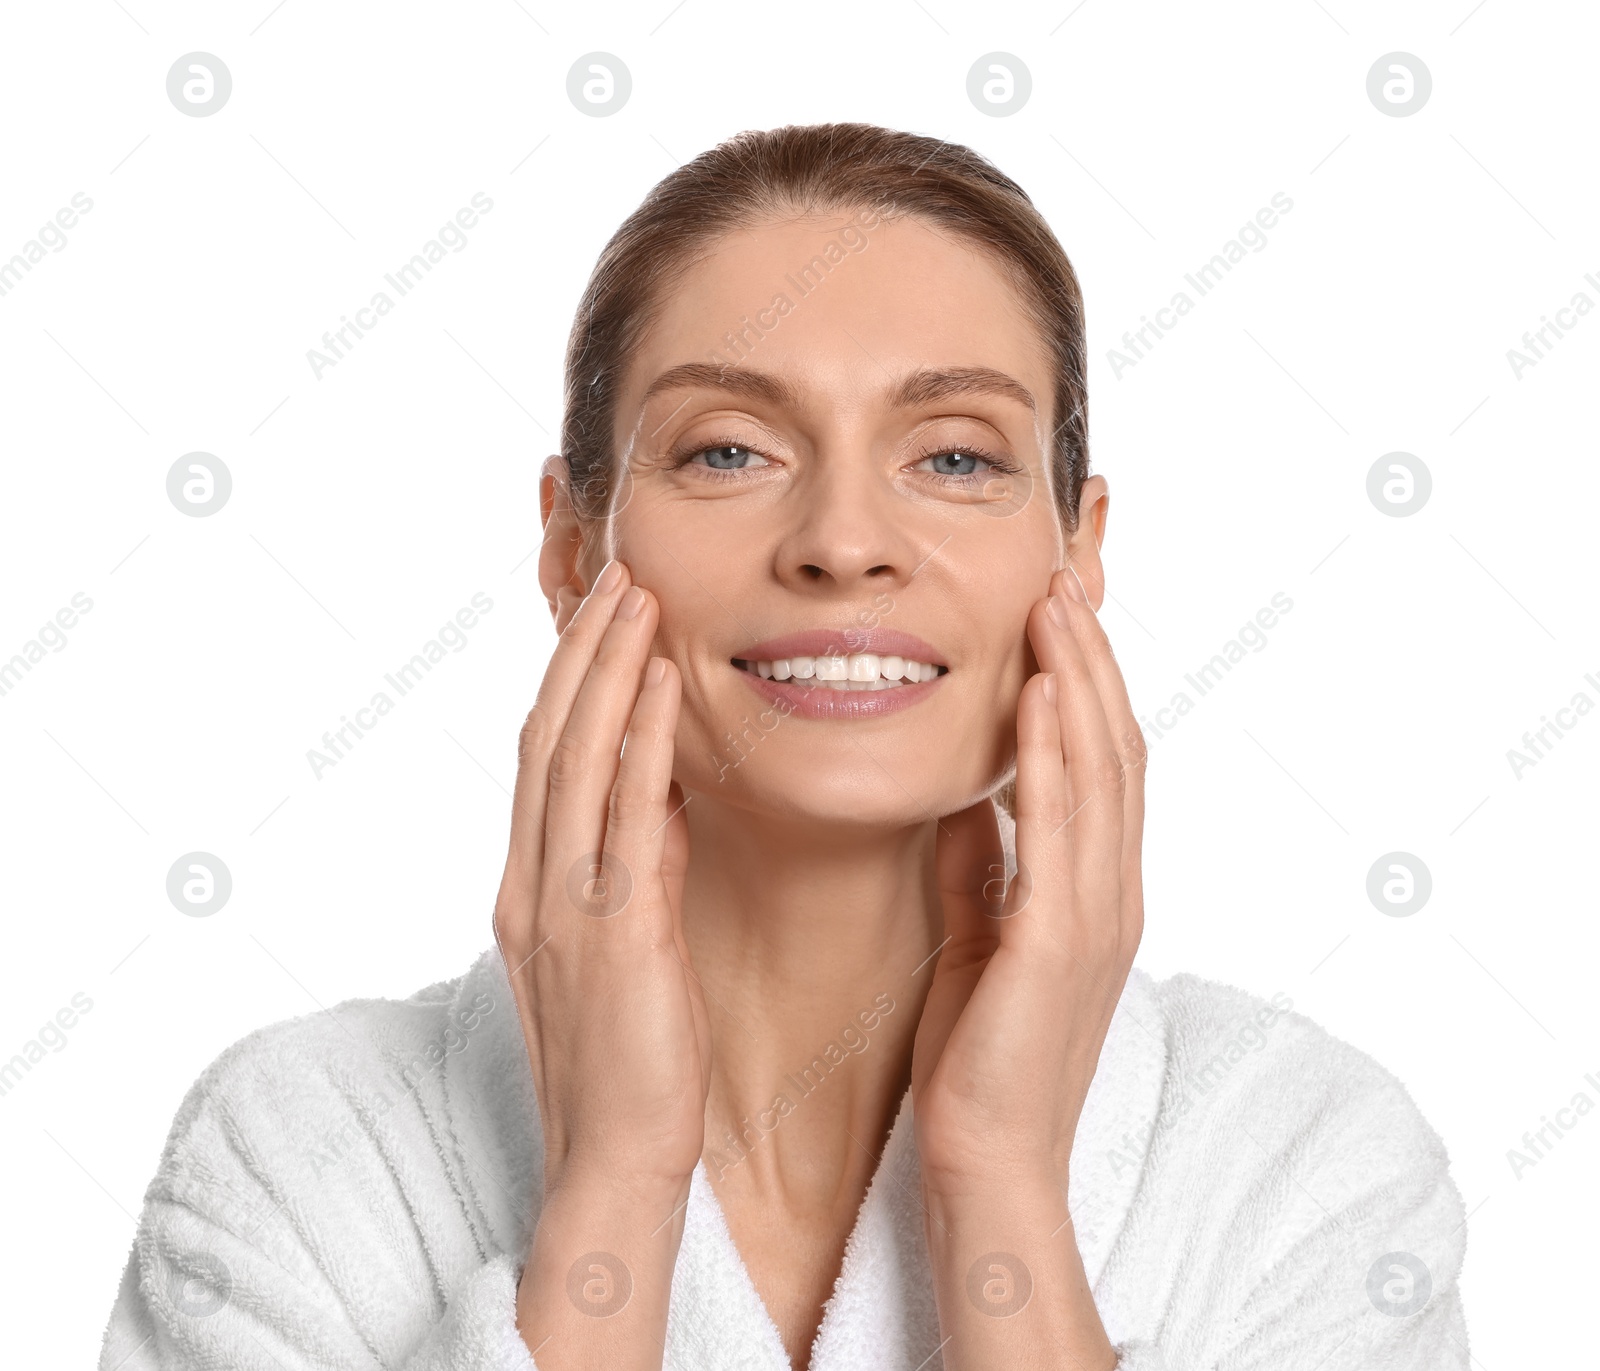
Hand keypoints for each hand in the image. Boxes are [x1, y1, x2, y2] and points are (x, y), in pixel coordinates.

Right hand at [492, 558, 711, 1203]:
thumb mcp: (623, 947)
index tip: (601, 615)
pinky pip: (624, 815)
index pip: (541, 757)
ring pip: (575, 758)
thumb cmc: (629, 1061)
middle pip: (548, 737)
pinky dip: (639, 739)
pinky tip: (662, 681)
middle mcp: (531, 882)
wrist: (612, 1159)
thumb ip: (635, 870)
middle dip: (581, 649)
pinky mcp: (611, 930)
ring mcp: (563, 903)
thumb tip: (663, 799)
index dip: (568, 678)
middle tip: (616, 572)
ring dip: (606, 669)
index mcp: (529, 886)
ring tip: (636, 596)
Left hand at [911, 564, 1146, 1196]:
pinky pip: (1065, 829)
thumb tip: (969, 792)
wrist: (988, 1161)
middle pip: (1116, 745)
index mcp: (1092, 890)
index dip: (1085, 680)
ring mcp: (1098, 914)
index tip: (1055, 609)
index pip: (1100, 761)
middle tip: (1065, 574)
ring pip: (1104, 770)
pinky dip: (1058, 753)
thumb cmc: (979, 1056)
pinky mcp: (1062, 942)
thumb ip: (982, 864)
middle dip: (1091, 657)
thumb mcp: (979, 935)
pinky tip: (1041, 694)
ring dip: (1081, 680)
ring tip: (1056, 602)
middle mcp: (1113, 891)